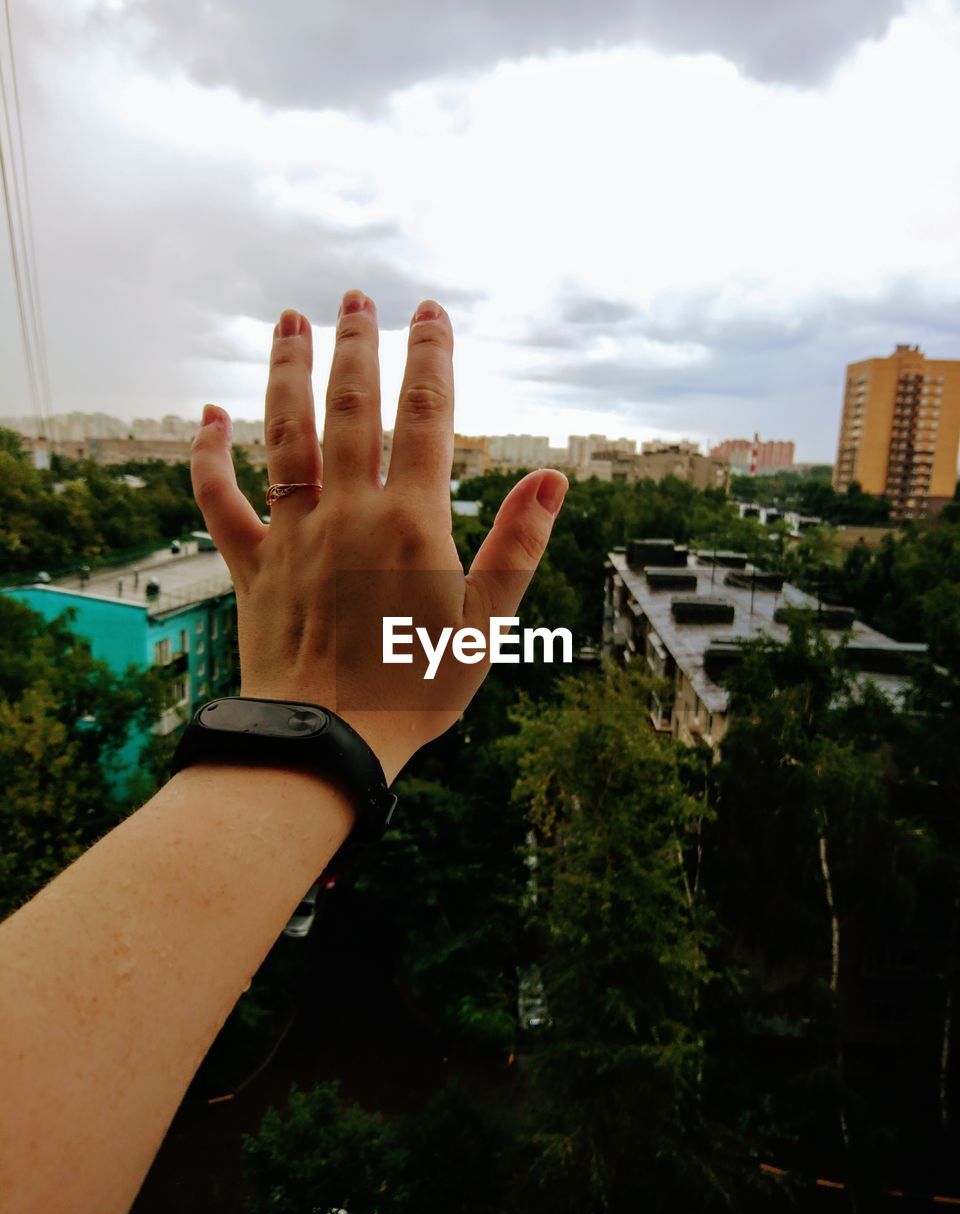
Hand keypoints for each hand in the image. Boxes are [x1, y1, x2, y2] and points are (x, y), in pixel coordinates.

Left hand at [190, 291, 566, 781]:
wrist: (328, 741)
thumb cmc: (416, 688)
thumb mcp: (487, 623)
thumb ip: (518, 545)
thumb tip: (551, 478)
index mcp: (411, 522)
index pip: (425, 417)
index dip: (431, 357)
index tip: (432, 312)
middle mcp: (348, 512)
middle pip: (351, 408)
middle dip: (357, 345)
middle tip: (356, 296)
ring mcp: (294, 535)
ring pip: (285, 434)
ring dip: (286, 371)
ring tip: (288, 319)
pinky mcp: (252, 565)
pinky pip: (220, 500)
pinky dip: (208, 456)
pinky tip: (208, 413)